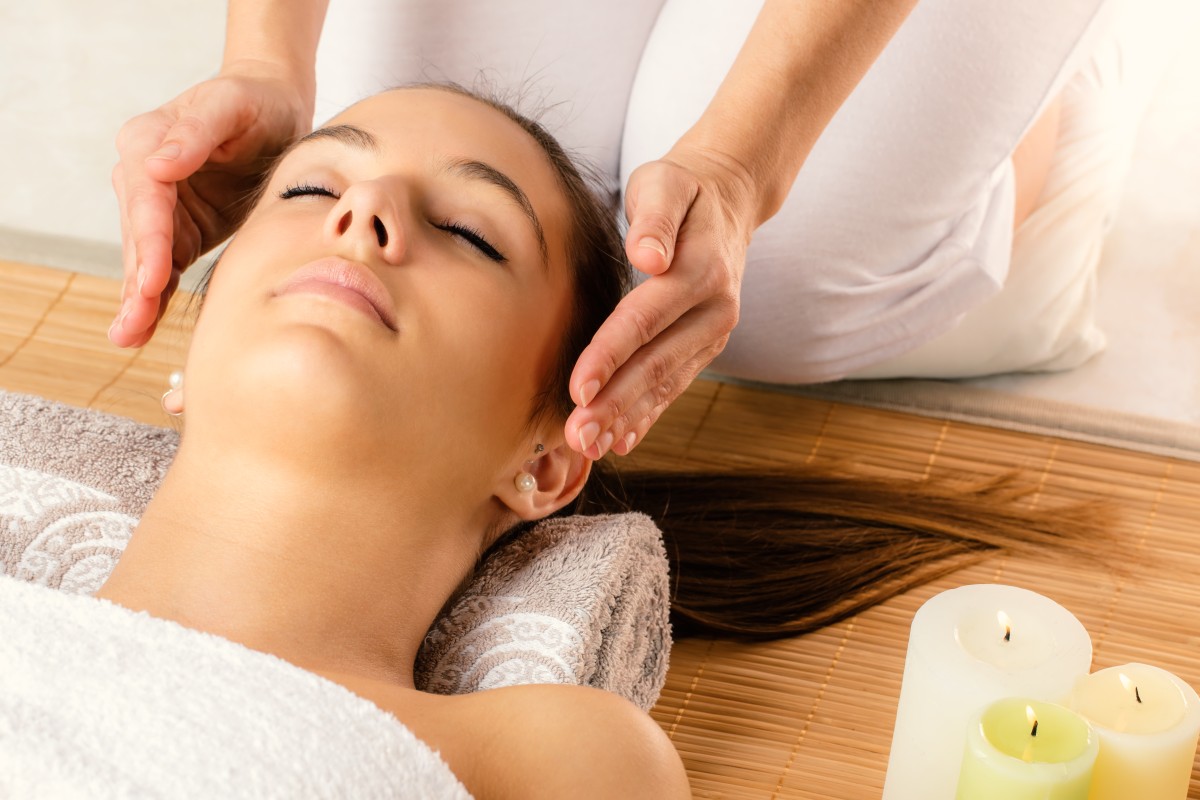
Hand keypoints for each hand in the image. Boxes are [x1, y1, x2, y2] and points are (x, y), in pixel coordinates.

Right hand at [109, 60, 312, 347]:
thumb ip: (196, 132)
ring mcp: (160, 206)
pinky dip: (154, 297)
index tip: (154, 277)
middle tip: (133, 325)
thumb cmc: (254, 100)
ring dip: (138, 299)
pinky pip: (166, 266)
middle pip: (140, 236)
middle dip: (138, 282)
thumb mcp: (230, 104)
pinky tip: (142, 328)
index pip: (146, 198)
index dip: (151, 240)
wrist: (274, 106)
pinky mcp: (181, 229)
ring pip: (147, 258)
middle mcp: (144, 176)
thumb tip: (158, 165)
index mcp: (147, 143)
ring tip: (129, 336)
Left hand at [565, 149, 756, 458]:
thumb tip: (648, 257)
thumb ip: (654, 218)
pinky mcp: (705, 347)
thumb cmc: (683, 189)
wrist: (728, 200)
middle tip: (577, 436)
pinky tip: (621, 440)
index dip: (610, 355)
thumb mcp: (666, 183)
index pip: (645, 320)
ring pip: (665, 383)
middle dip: (614, 404)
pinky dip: (647, 415)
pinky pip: (674, 386)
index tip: (578, 387)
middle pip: (655, 363)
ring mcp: (713, 333)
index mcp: (701, 270)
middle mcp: (714, 310)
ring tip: (590, 446)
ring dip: (627, 419)